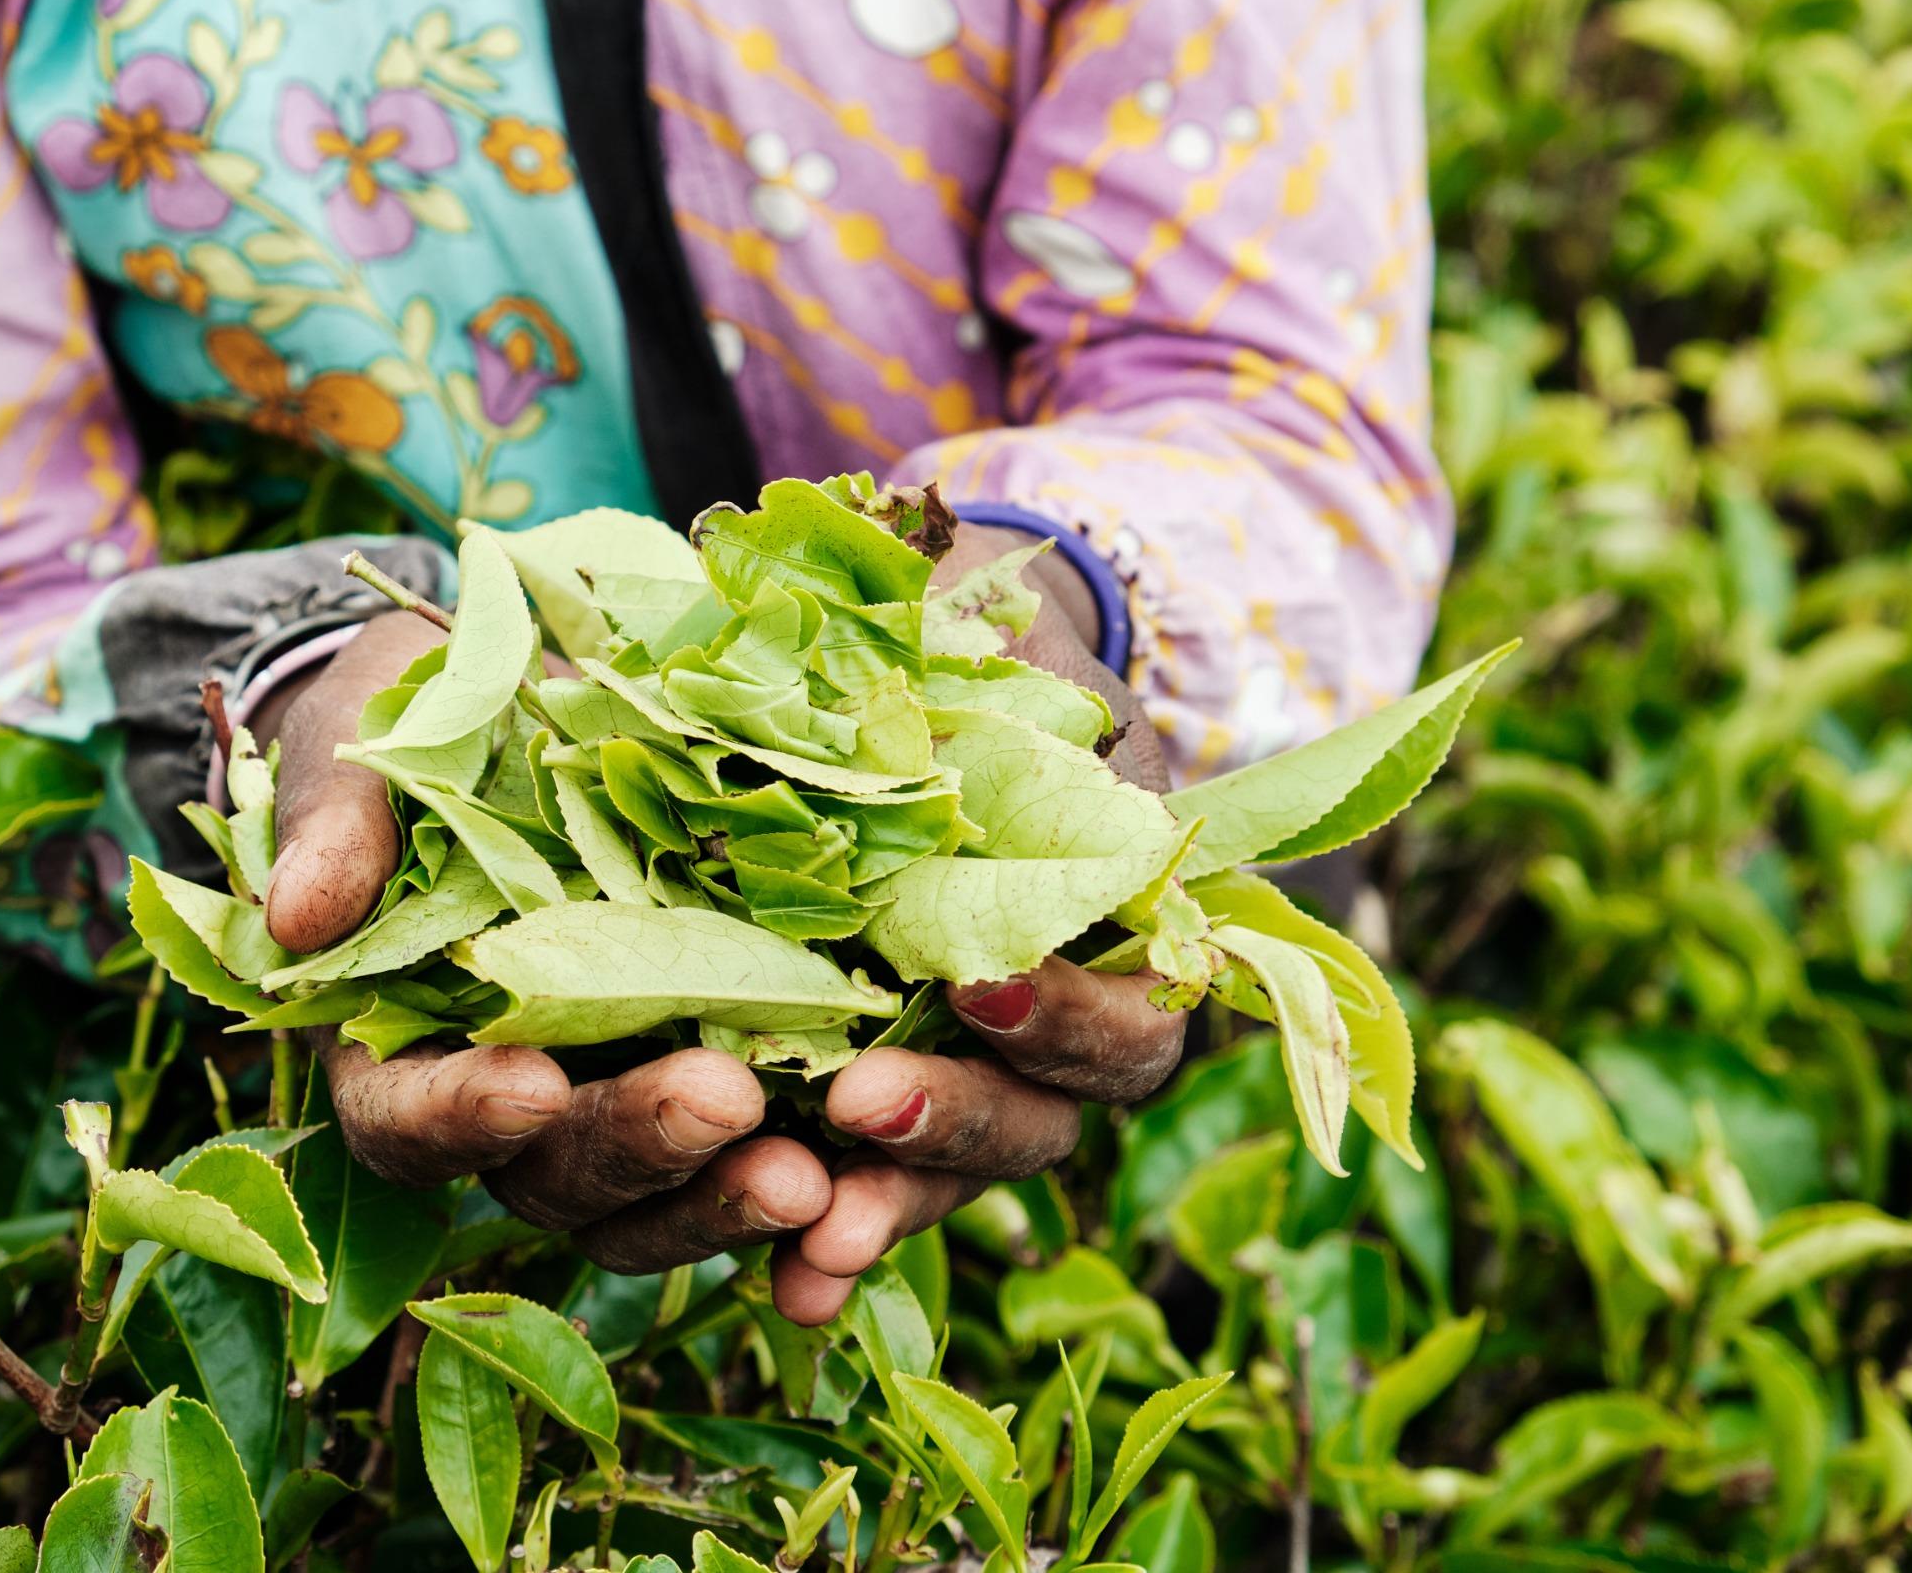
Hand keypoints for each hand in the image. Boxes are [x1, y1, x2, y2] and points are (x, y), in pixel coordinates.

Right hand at [257, 613, 832, 1273]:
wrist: (529, 695)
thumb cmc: (419, 719)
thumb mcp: (371, 739)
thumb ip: (338, 827)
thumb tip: (294, 920)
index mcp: (398, 1041)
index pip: (406, 1122)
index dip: (459, 1117)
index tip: (528, 1085)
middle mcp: (506, 1102)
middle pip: (551, 1177)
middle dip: (637, 1148)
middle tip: (729, 1106)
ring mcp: (615, 1099)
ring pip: (657, 1200)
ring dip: (728, 1197)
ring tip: (817, 1174)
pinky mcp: (716, 1069)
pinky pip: (755, 1156)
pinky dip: (814, 1177)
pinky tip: (872, 1169)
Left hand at [769, 524, 1185, 1324]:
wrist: (888, 683)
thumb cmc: (956, 646)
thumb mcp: (980, 633)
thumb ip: (984, 654)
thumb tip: (945, 623)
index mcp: (1112, 930)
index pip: (1126, 1006)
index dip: (1066, 1010)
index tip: (982, 979)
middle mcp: (1051, 1038)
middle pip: (1042, 1124)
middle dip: (956, 1119)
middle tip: (863, 1102)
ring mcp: (958, 1086)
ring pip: (944, 1182)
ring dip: (882, 1212)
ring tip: (811, 1232)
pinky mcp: (859, 1113)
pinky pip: (851, 1195)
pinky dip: (820, 1241)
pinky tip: (785, 1287)